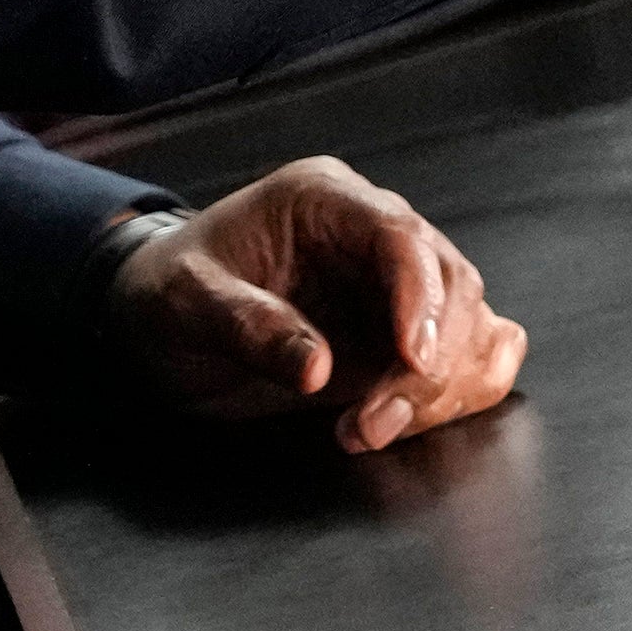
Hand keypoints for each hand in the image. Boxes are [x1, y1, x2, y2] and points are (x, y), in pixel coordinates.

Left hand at [107, 156, 527, 452]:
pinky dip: (457, 395)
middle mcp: (373, 236)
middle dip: (428, 363)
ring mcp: (395, 288)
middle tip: (372, 422)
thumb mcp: (186, 300)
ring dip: (441, 389)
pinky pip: (470, 357)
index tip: (413, 361)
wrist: (159, 317)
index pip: (402, 235)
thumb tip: (317, 367)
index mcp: (326, 201)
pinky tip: (405, 421)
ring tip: (370, 430)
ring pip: (473, 326)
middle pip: (452, 284)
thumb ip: (250, 325)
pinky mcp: (402, 338)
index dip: (421, 297)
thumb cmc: (170, 289)